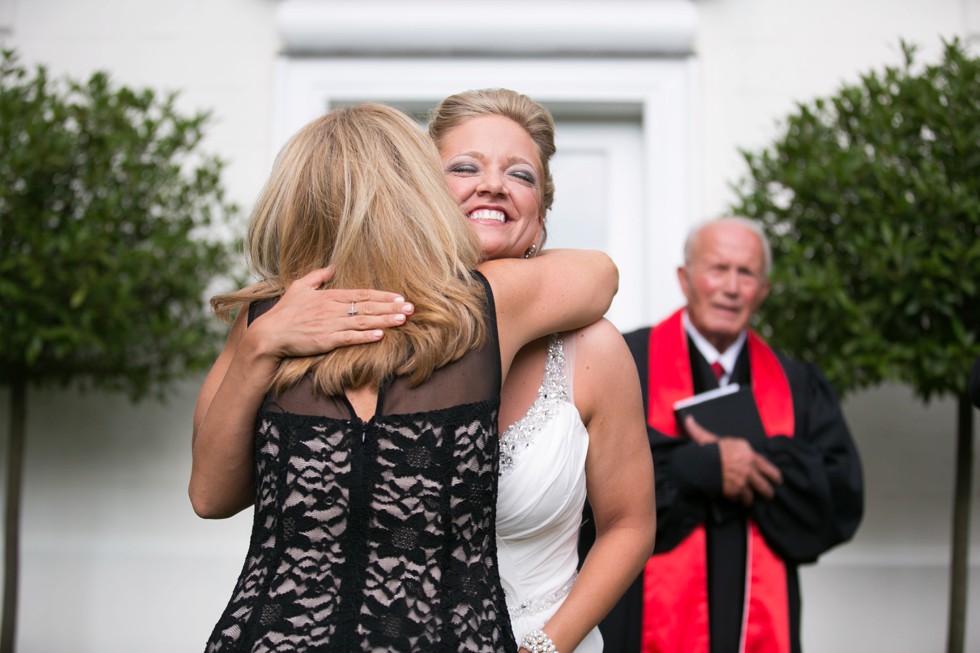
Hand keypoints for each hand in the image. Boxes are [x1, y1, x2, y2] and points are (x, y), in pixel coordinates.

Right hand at [249, 267, 413, 358]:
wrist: (269, 335)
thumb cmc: (284, 312)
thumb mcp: (300, 287)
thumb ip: (318, 276)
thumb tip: (333, 266)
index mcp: (329, 296)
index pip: (361, 294)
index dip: (382, 296)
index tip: (399, 297)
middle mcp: (333, 309)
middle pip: (367, 307)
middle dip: (391, 307)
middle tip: (411, 308)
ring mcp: (330, 325)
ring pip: (363, 321)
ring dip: (385, 320)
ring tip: (403, 319)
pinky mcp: (326, 340)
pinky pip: (349, 338)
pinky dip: (365, 336)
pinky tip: (381, 335)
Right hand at [684, 415, 782, 505]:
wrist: (702, 464)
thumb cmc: (707, 450)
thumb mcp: (708, 438)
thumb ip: (702, 430)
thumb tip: (689, 419)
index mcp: (747, 452)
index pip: (765, 465)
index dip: (773, 473)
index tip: (777, 479)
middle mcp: (749, 466)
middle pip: (764, 483)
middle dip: (768, 491)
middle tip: (770, 494)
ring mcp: (744, 479)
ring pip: (752, 494)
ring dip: (750, 499)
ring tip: (750, 503)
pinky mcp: (736, 490)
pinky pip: (739, 498)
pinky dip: (737, 500)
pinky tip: (735, 500)